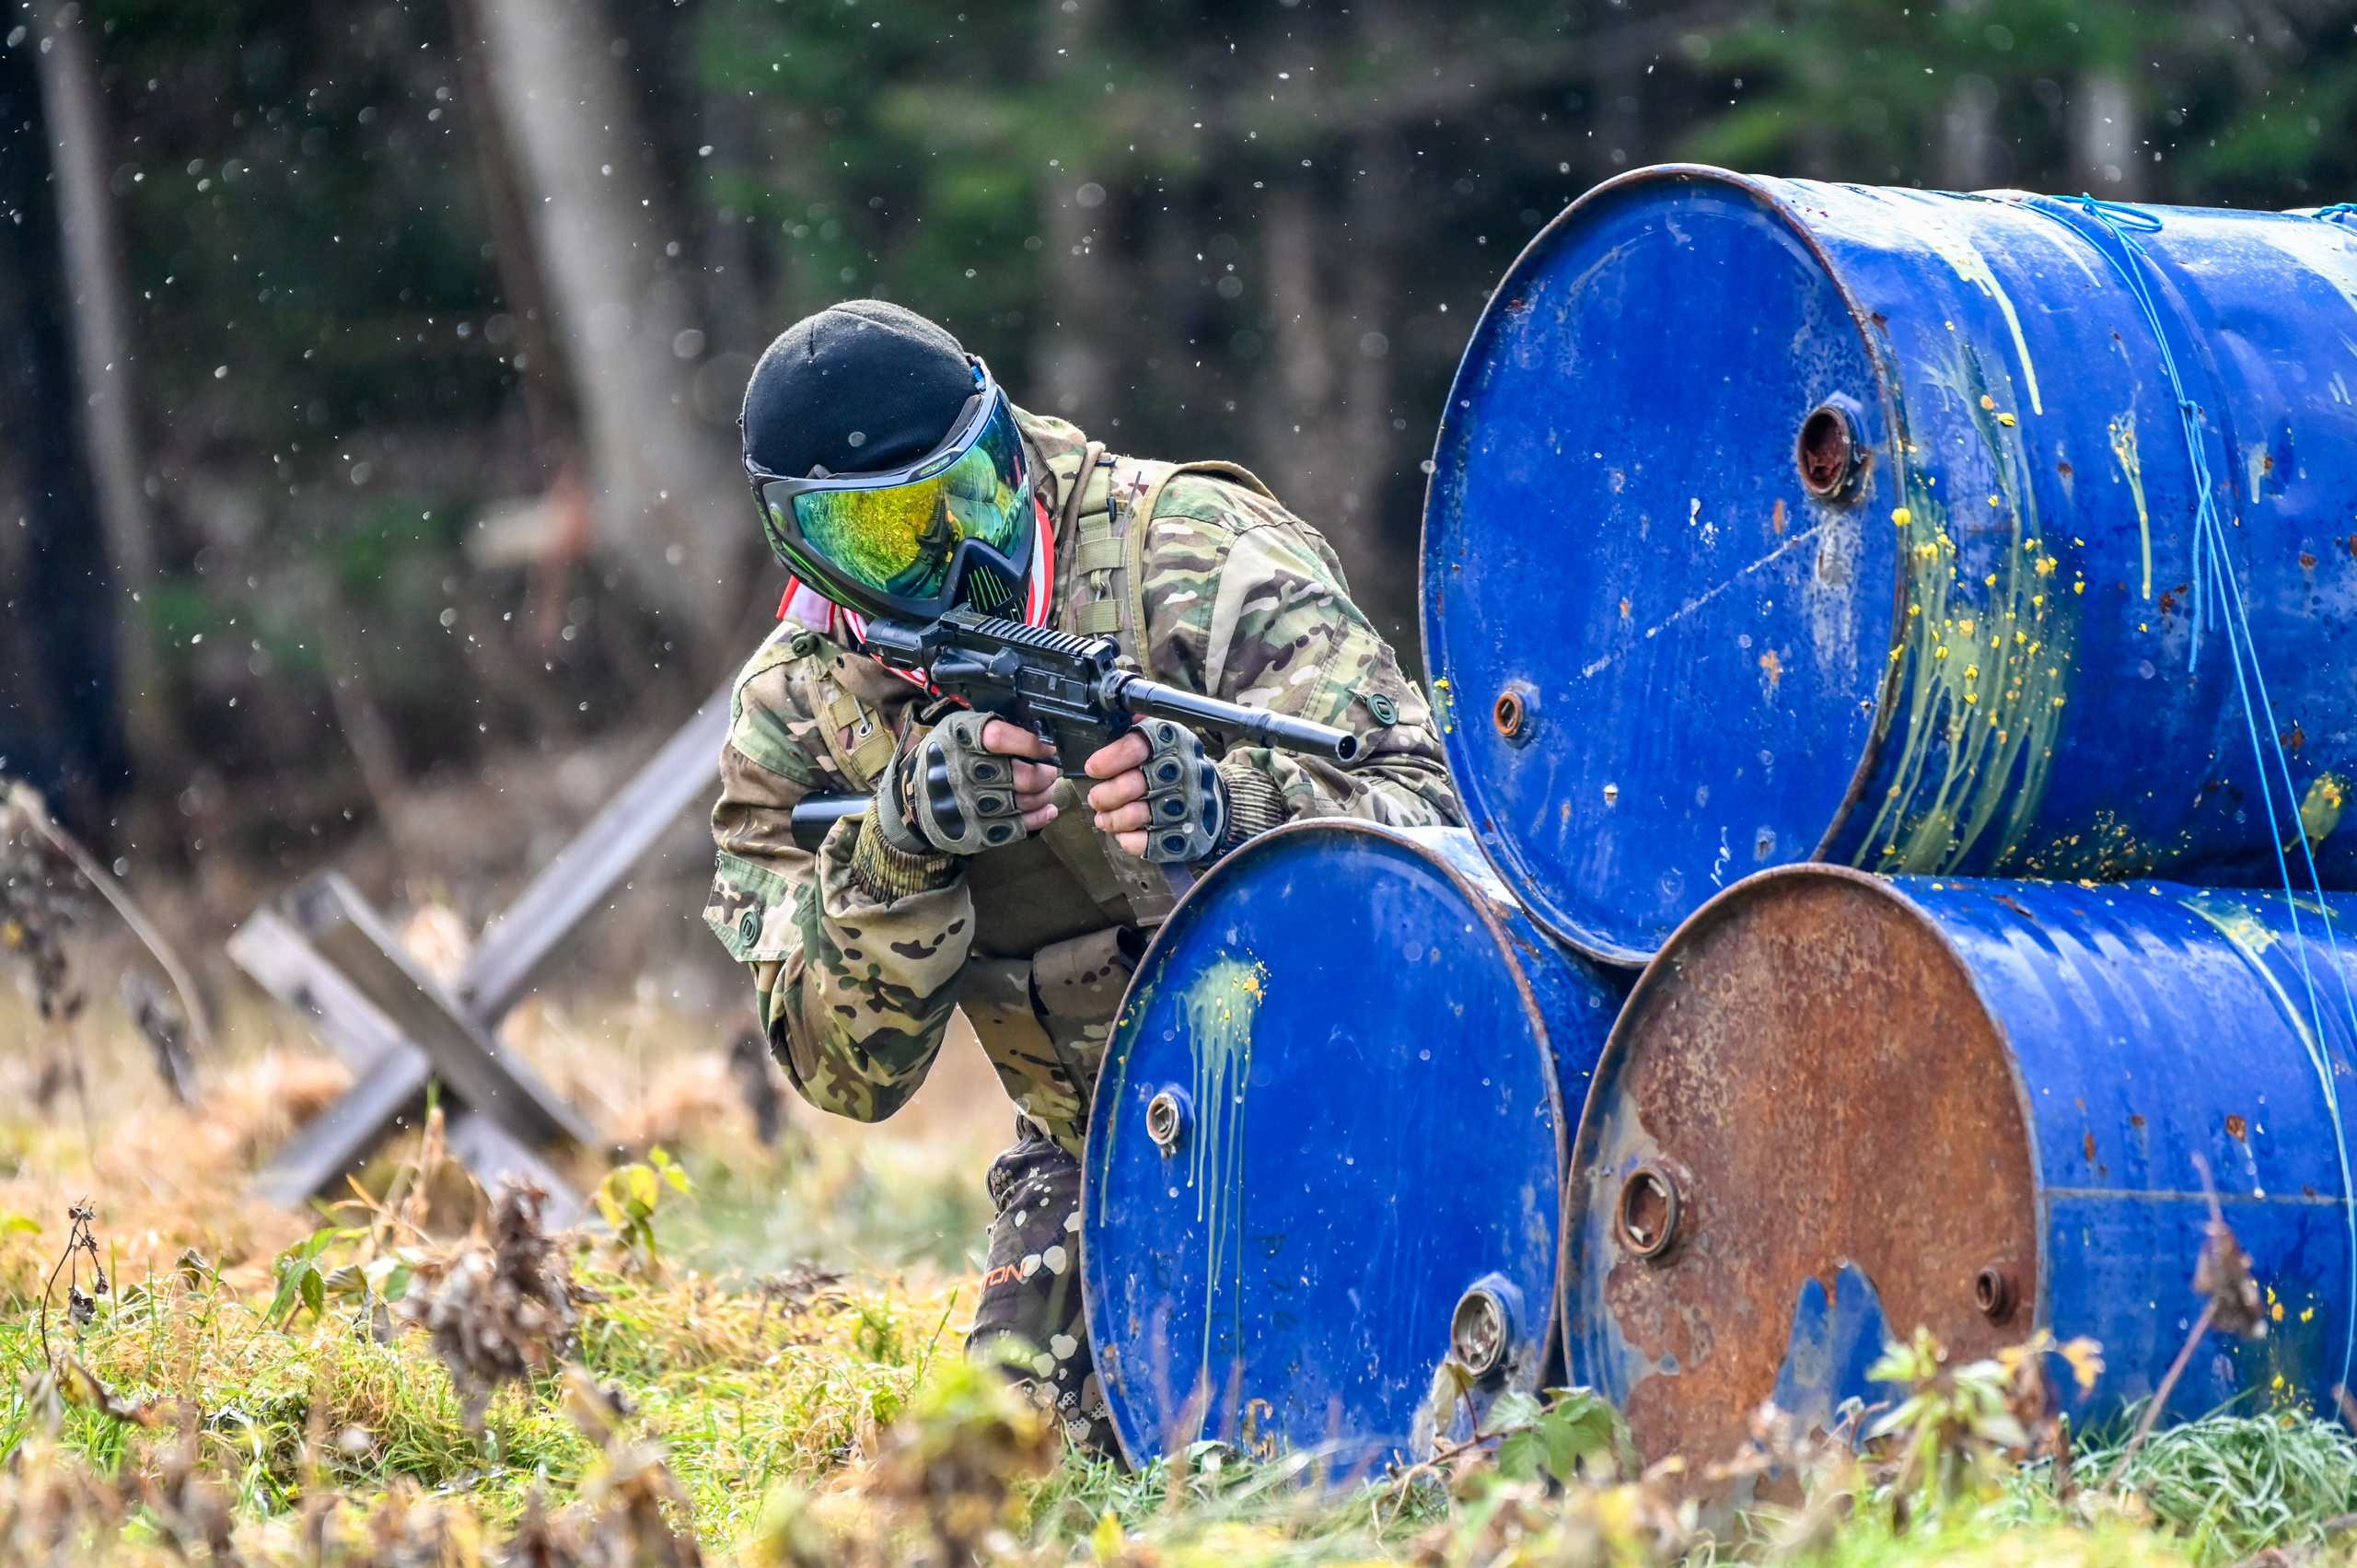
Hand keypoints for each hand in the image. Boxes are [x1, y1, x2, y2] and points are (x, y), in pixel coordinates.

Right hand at [876, 712, 1061, 855]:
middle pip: (1019, 775)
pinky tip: (1047, 810)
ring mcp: (965, 806)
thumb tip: (1041, 733)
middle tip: (1050, 771)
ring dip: (1043, 795)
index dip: (1031, 743)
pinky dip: (1037, 818)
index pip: (999, 738)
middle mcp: (958, 772)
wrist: (914, 797)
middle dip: (1044, 774)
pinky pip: (1015, 828)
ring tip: (1047, 788)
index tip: (1048, 747)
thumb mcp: (961, 729)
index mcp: (957, 738)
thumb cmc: (949, 756)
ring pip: (1021, 802)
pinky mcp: (972, 833)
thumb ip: (994, 727)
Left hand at [1085, 720, 1224, 862]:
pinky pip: (1146, 842)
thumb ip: (1138, 731)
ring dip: (1112, 819)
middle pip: (1131, 784)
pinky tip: (1124, 834)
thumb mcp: (1165, 738)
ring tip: (1104, 818)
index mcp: (1173, 742)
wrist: (1216, 802)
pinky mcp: (1185, 834)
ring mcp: (1185, 805)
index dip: (1109, 759)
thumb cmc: (1177, 768)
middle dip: (1105, 795)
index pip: (1135, 747)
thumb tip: (1109, 716)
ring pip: (1135, 814)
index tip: (1093, 768)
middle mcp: (1181, 771)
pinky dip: (1129, 839)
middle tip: (1096, 799)